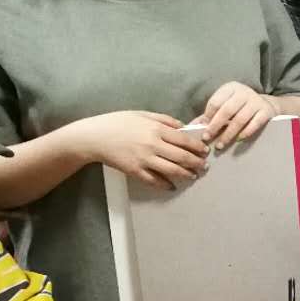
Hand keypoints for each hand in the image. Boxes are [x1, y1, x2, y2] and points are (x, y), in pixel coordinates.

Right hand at [78, 110, 207, 189]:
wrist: (94, 136)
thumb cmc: (118, 122)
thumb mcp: (143, 114)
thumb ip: (164, 120)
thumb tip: (183, 127)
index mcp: (156, 129)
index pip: (184, 140)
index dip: (197, 147)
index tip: (205, 151)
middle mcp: (153, 145)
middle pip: (182, 157)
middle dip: (197, 163)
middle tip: (205, 166)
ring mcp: (144, 159)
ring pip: (172, 170)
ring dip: (186, 174)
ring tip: (194, 175)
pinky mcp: (135, 171)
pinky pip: (154, 180)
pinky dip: (165, 184)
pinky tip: (172, 186)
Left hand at [200, 82, 278, 148]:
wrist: (265, 105)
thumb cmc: (239, 107)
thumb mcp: (225, 106)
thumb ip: (209, 116)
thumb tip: (191, 127)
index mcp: (230, 88)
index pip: (215, 102)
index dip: (207, 117)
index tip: (202, 130)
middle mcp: (243, 92)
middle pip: (226, 110)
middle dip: (215, 126)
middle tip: (207, 139)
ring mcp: (256, 101)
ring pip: (240, 119)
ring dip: (228, 134)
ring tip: (220, 145)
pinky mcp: (266, 111)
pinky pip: (255, 123)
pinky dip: (246, 133)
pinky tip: (238, 140)